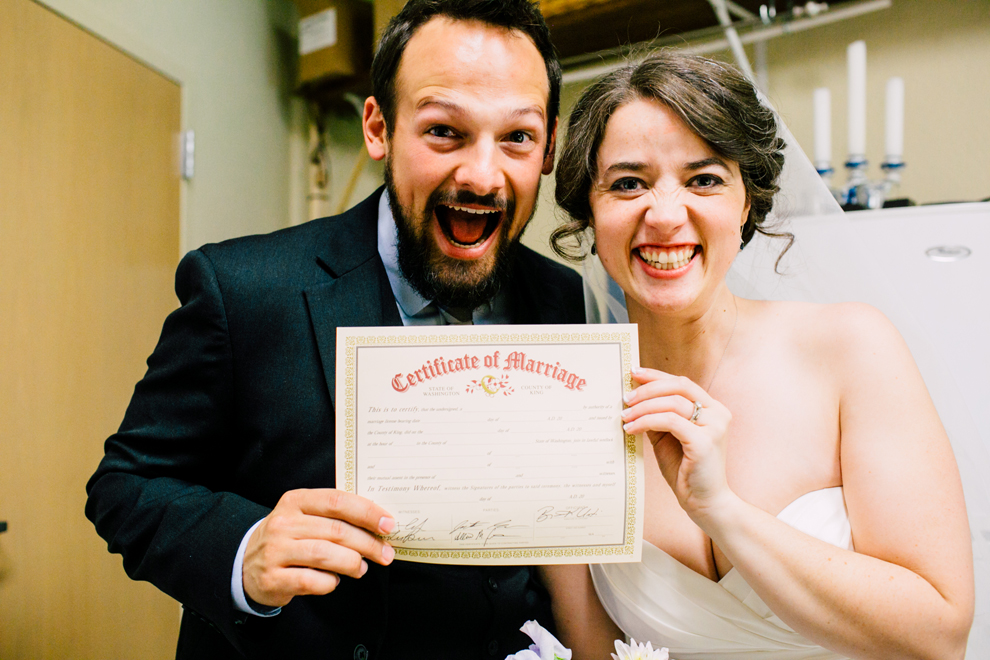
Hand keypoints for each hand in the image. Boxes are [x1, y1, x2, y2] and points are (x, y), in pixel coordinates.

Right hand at [243, 488, 395, 607]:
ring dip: (352, 563)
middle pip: (336, 531)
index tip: (388, 524)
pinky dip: (330, 582)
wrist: (245, 564)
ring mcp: (276, 551)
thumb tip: (378, 525)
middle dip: (368, 543)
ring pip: (326, 555)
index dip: (367, 512)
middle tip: (385, 554)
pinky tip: (334, 580)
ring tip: (361, 568)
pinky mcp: (273, 578)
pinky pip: (313, 581)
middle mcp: (284, 523)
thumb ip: (335, 516)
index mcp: (295, 501)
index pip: (337, 501)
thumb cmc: (288, 538)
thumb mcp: (304, 516)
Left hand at [621, 367, 732, 516]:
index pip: (682, 382)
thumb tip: (633, 398)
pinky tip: (632, 429)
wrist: (704, 501)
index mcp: (712, 409)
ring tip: (625, 416)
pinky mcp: (705, 442)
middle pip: (678, 386)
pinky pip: (670, 422)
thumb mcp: (668, 437)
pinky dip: (647, 421)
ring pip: (672, 403)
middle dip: (648, 389)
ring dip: (643, 407)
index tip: (633, 373)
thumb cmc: (685, 469)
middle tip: (625, 398)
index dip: (656, 376)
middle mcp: (718, 413)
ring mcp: (714, 426)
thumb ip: (657, 416)